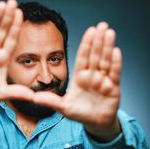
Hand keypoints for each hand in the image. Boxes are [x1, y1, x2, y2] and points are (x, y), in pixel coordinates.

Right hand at [0, 0, 33, 106]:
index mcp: (2, 59)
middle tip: (13, 2)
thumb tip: (33, 97)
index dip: (15, 27)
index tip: (21, 14)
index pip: (11, 40)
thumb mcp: (1, 93)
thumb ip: (16, 93)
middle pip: (2, 32)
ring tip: (2, 5)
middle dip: (7, 17)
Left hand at [33, 22, 121, 139]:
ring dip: (107, 47)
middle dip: (98, 41)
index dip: (86, 45)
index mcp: (79, 77)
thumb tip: (33, 97)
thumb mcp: (64, 107)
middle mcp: (91, 76)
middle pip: (95, 56)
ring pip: (105, 61)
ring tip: (109, 32)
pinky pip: (115, 74)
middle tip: (102, 25)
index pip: (82, 58)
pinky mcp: (113, 88)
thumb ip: (51, 101)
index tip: (89, 31)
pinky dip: (115, 63)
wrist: (95, 122)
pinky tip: (116, 51)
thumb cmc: (79, 113)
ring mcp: (103, 81)